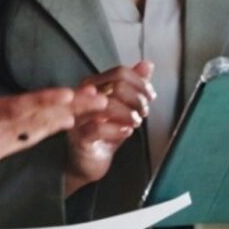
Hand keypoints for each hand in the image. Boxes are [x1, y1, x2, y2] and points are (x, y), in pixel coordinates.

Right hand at [0, 47, 77, 203]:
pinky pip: (23, 142)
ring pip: (33, 133)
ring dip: (62, 120)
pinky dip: (45, 131)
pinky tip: (61, 124)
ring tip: (90, 109)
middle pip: (34, 122)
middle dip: (69, 110)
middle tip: (99, 100)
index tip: (69, 96)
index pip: (15, 109)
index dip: (43, 103)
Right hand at [64, 61, 153, 195]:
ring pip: (109, 104)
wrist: (88, 162)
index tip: (149, 96)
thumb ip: (134, 85)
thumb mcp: (123, 107)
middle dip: (138, 100)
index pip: (119, 73)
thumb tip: (146, 65)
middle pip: (117, 86)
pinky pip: (99, 128)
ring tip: (134, 123)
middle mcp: (83, 97)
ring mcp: (80, 117)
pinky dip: (118, 129)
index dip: (140, 83)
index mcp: (93, 86)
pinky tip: (125, 132)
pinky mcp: (79, 137)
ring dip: (130, 114)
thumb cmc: (103, 135)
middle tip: (142, 112)